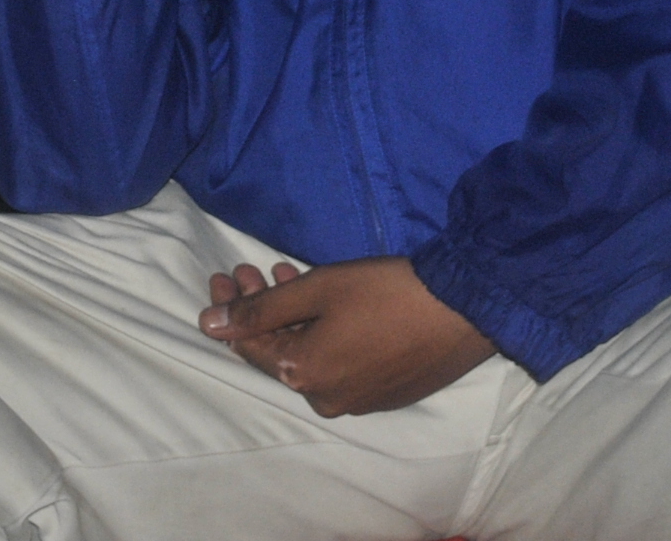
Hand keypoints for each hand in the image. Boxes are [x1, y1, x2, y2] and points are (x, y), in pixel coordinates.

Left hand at [199, 257, 493, 417]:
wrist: (463, 309)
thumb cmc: (386, 292)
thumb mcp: (318, 288)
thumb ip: (260, 308)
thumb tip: (208, 325)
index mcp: (303, 376)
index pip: (250, 345)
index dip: (232, 308)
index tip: (226, 275)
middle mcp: (326, 400)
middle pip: (279, 352)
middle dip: (262, 309)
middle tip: (252, 269)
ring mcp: (359, 401)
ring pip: (310, 357)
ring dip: (292, 318)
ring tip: (287, 275)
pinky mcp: (386, 394)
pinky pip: (340, 365)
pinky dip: (323, 335)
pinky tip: (326, 305)